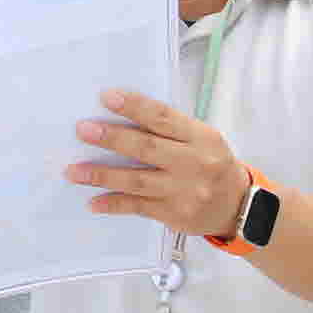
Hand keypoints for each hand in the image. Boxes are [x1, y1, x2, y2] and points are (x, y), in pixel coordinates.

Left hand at [69, 89, 251, 237]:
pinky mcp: (174, 215)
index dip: (134, 106)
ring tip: (74, 170)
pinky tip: (93, 201)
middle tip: (83, 130)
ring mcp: (184, 191)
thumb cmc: (212, 165)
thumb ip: (171, 129)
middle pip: (147, 148)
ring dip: (102, 175)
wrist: (238, 206)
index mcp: (201, 138)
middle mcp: (193, 163)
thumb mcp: (202, 140)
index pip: (163, 118)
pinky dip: (113, 203)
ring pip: (137, 180)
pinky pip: (138, 207)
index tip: (107, 97)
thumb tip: (124, 114)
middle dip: (112, 138)